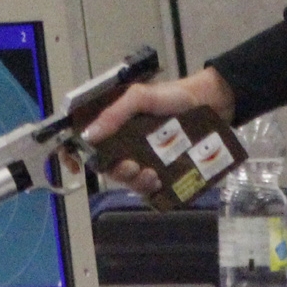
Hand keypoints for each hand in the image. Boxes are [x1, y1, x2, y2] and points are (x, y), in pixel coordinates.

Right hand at [78, 69, 235, 198]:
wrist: (212, 103)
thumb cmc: (174, 96)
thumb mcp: (141, 98)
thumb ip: (115, 114)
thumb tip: (88, 136)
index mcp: (116, 124)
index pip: (88, 141)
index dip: (74, 154)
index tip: (76, 167)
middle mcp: (127, 143)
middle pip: (109, 166)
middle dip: (117, 172)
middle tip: (132, 168)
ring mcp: (146, 158)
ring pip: (130, 180)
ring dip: (136, 182)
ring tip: (152, 175)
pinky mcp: (164, 171)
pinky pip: (152, 188)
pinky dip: (152, 190)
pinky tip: (160, 183)